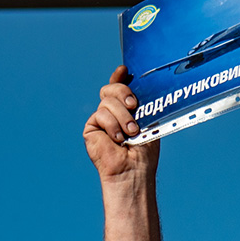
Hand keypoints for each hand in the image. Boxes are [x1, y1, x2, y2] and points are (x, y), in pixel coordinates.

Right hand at [84, 67, 158, 182]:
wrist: (133, 170)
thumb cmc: (144, 150)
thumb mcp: (148, 120)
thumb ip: (142, 101)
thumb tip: (136, 83)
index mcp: (127, 109)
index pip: (119, 87)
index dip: (119, 77)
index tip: (124, 70)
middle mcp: (113, 112)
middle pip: (111, 88)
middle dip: (123, 92)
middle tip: (134, 105)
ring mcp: (101, 119)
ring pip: (107, 101)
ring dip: (123, 116)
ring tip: (131, 133)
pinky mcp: (91, 128)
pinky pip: (100, 114)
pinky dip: (112, 125)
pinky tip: (117, 139)